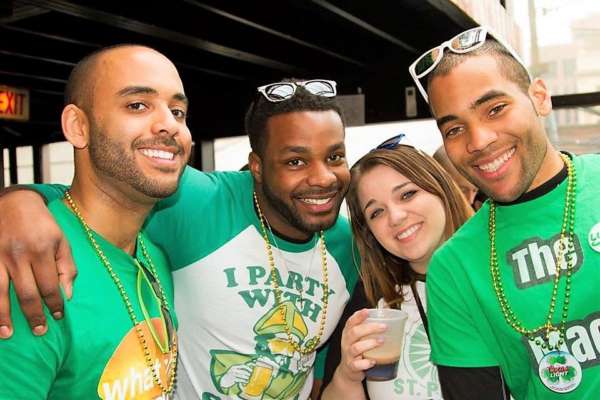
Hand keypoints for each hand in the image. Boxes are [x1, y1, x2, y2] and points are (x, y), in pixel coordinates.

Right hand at [0, 189, 76, 337]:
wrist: (14, 203)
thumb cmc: (42, 224)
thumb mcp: (62, 241)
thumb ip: (67, 268)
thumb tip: (68, 295)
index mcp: (43, 250)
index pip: (50, 285)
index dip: (54, 303)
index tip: (58, 317)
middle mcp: (20, 255)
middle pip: (26, 293)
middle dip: (33, 315)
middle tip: (39, 331)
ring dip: (3, 316)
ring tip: (7, 334)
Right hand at [219, 363, 252, 388]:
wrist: (223, 381)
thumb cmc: (230, 375)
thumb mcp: (234, 370)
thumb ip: (239, 369)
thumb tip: (248, 367)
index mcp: (234, 366)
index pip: (242, 366)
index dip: (248, 368)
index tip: (251, 370)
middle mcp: (233, 370)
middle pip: (243, 371)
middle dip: (248, 374)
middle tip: (250, 376)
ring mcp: (233, 375)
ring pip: (242, 376)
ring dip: (246, 378)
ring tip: (248, 379)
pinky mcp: (233, 380)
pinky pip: (240, 380)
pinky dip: (244, 381)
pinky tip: (246, 382)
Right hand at [336, 309, 386, 382]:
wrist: (348, 370)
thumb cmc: (356, 350)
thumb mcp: (359, 338)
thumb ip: (368, 327)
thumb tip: (385, 314)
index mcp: (348, 333)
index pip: (351, 322)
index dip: (358, 316)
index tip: (367, 311)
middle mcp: (347, 342)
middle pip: (355, 332)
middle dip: (369, 328)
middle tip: (384, 326)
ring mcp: (348, 355)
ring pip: (356, 348)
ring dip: (370, 343)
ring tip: (381, 341)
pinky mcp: (352, 366)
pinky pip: (358, 364)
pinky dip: (366, 363)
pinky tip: (374, 361)